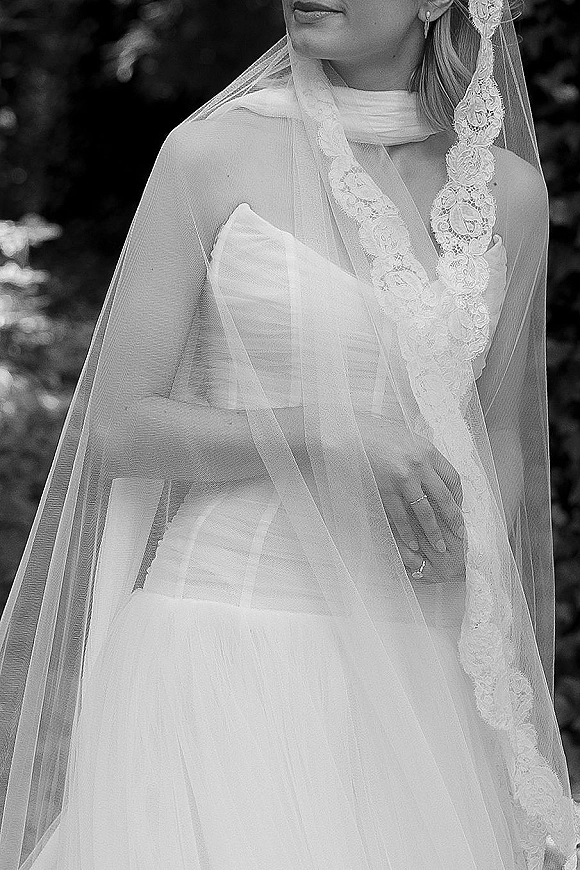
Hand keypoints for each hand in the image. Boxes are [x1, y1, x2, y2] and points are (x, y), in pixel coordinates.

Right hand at [356, 412, 464, 578]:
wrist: (346, 431)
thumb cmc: (373, 432)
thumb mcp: (404, 436)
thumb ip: (420, 454)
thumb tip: (432, 470)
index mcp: (427, 449)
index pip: (452, 477)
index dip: (458, 497)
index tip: (458, 509)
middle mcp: (419, 464)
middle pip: (444, 497)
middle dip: (454, 519)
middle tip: (459, 534)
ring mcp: (402, 478)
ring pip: (425, 512)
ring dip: (434, 532)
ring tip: (440, 546)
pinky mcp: (385, 489)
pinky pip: (400, 516)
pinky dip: (408, 532)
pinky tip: (413, 543)